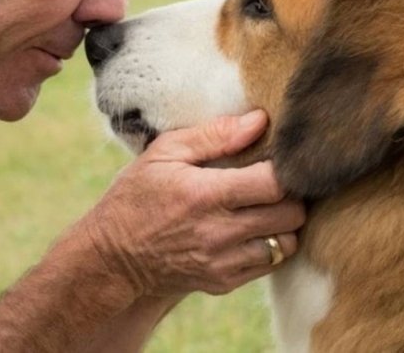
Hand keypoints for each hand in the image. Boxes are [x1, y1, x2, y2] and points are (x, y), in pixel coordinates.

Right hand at [84, 110, 304, 297]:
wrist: (112, 257)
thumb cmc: (136, 196)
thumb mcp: (162, 153)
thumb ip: (213, 135)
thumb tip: (259, 122)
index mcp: (205, 194)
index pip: (276, 182)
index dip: (284, 168)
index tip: (274, 160)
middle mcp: (219, 232)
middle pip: (291, 213)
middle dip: (290, 194)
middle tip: (272, 183)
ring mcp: (223, 261)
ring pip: (288, 242)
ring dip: (283, 223)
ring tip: (263, 207)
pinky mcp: (224, 281)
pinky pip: (270, 264)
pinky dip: (269, 245)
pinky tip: (248, 230)